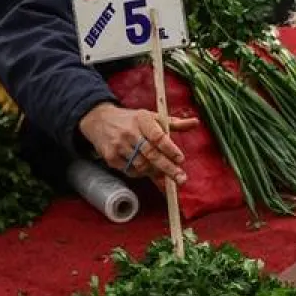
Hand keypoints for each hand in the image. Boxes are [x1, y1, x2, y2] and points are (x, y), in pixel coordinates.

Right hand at [79, 103, 199, 184]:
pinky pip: (130, 171)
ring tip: (162, 172)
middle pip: (151, 154)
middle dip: (168, 168)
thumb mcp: (151, 117)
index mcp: (142, 120)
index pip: (158, 136)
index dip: (170, 149)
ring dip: (154, 172)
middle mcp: (130, 132)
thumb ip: (174, 123)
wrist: (100, 121)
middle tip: (181, 179)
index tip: (181, 159)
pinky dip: (140, 173)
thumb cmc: (132, 120)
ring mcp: (119, 145)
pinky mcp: (110, 157)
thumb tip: (195, 122)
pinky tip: (145, 169)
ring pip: (141, 165)